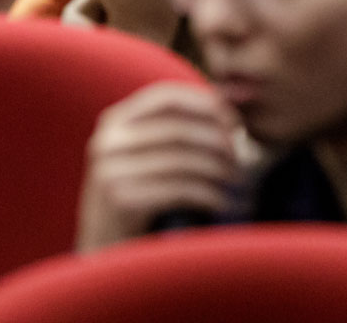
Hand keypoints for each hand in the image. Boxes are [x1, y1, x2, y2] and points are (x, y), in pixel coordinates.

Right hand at [78, 81, 241, 251]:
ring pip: (182, 160)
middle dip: (217, 140)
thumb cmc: (136, 198)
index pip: (165, 97)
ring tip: (237, 179)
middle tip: (241, 156)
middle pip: (178, 129)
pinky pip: (179, 189)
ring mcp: (110, 171)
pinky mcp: (122, 201)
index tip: (233, 119)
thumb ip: (171, 129)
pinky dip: (209, 194)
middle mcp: (108, 142)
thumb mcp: (142, 155)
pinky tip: (223, 201)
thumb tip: (224, 104)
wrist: (105, 250)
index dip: (203, 104)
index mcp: (114, 123)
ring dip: (218, 169)